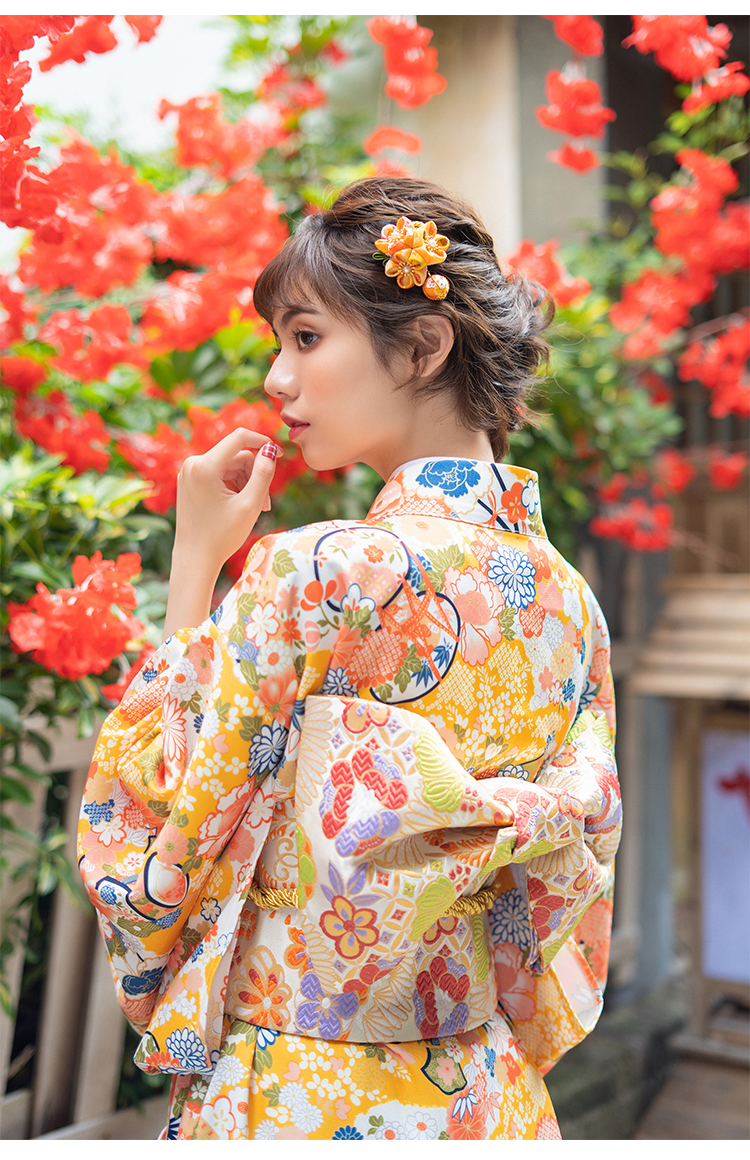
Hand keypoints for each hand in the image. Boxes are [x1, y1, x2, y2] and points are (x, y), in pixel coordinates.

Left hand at [163, 430, 281, 638]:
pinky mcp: (189, 481)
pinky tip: (239, 506)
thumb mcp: (250, 504)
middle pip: (236, 456)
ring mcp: (189, 472)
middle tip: (265, 504)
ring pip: (229, 467)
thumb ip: (263, 473)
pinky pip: (219, 475)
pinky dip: (233, 487)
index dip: (262, 442)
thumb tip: (270, 449)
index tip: (279, 455)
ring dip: (245, 484)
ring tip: (254, 509)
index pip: (239, 437)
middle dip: (254, 475)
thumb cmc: (222, 536)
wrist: (194, 559)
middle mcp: (192, 463)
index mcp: (204, 466)